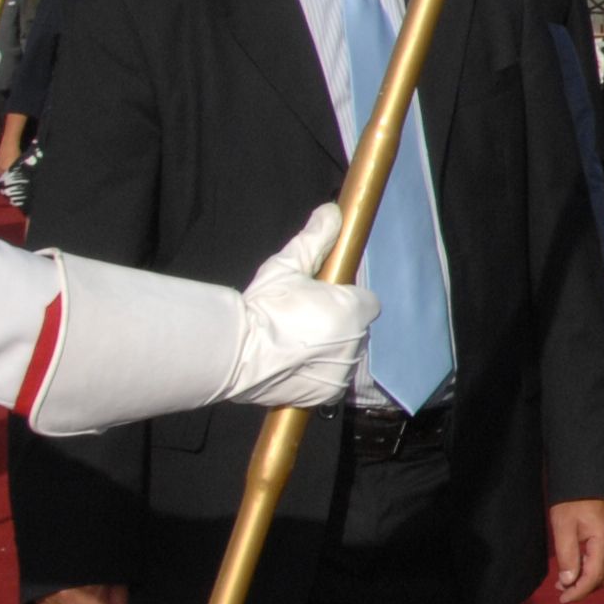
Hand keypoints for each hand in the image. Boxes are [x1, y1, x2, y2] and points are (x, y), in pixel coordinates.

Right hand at [227, 205, 377, 407]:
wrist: (237, 353)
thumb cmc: (265, 306)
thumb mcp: (287, 266)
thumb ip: (316, 239)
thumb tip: (333, 211)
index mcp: (356, 309)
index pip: (366, 302)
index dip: (344, 300)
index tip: (320, 300)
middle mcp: (358, 341)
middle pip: (356, 329)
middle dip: (336, 324)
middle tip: (301, 322)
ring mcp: (344, 369)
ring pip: (344, 355)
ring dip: (328, 350)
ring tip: (292, 344)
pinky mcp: (329, 392)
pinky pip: (332, 379)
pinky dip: (318, 373)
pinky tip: (293, 364)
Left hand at [548, 498, 603, 600]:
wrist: (591, 473)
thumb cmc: (574, 498)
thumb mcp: (563, 526)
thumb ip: (567, 556)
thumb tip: (568, 582)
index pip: (594, 578)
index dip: (578, 592)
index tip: (562, 599)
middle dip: (583, 588)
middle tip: (561, 591)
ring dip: (588, 579)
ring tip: (565, 580)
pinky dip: (593, 567)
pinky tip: (578, 563)